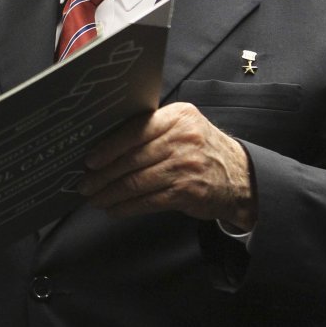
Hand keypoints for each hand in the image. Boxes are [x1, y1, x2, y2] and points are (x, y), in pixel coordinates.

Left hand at [78, 103, 256, 230]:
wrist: (241, 178)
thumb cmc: (200, 149)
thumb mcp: (182, 127)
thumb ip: (151, 128)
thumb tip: (103, 143)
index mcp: (177, 117)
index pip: (136, 129)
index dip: (109, 146)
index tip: (89, 160)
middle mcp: (182, 139)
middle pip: (132, 158)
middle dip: (103, 174)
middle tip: (84, 184)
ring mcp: (186, 166)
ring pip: (137, 181)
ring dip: (111, 193)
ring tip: (94, 198)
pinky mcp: (188, 192)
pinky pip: (149, 200)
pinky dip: (127, 207)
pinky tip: (114, 209)